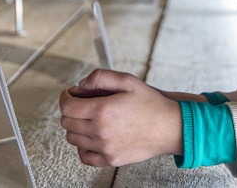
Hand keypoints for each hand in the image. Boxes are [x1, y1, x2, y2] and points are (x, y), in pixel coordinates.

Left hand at [57, 69, 184, 166]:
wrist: (171, 127)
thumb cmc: (151, 103)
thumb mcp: (127, 80)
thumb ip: (100, 78)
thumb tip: (80, 85)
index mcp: (102, 110)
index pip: (66, 106)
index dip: (65, 97)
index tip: (71, 94)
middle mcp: (101, 131)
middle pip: (67, 122)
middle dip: (71, 110)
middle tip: (82, 104)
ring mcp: (105, 148)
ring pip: (73, 138)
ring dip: (76, 126)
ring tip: (89, 119)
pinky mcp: (111, 159)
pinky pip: (84, 156)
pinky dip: (83, 146)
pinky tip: (92, 136)